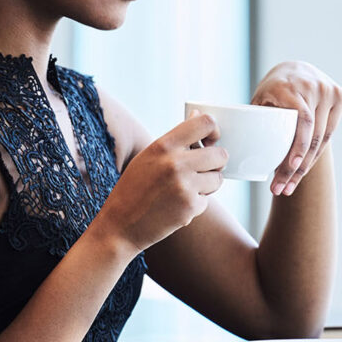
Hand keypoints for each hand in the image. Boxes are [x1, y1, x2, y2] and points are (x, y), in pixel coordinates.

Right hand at [94, 111, 227, 253]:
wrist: (120, 225)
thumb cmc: (134, 188)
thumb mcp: (148, 156)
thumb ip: (175, 138)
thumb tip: (197, 115)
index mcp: (163, 145)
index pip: (205, 123)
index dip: (214, 131)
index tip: (210, 141)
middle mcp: (175, 163)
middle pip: (220, 154)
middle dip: (216, 163)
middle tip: (204, 170)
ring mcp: (184, 186)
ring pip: (218, 178)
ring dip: (208, 185)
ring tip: (186, 189)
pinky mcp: (190, 207)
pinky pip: (207, 200)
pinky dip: (196, 204)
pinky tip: (176, 206)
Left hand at [250, 61, 341, 195]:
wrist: (296, 68)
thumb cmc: (271, 89)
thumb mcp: (259, 98)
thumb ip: (251, 119)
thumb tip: (228, 149)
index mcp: (289, 86)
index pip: (301, 120)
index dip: (298, 146)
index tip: (289, 168)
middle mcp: (313, 86)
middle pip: (310, 136)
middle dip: (296, 167)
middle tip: (281, 189)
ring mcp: (328, 91)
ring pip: (320, 139)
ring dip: (305, 166)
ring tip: (289, 187)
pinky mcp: (339, 98)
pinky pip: (328, 134)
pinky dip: (315, 155)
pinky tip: (303, 171)